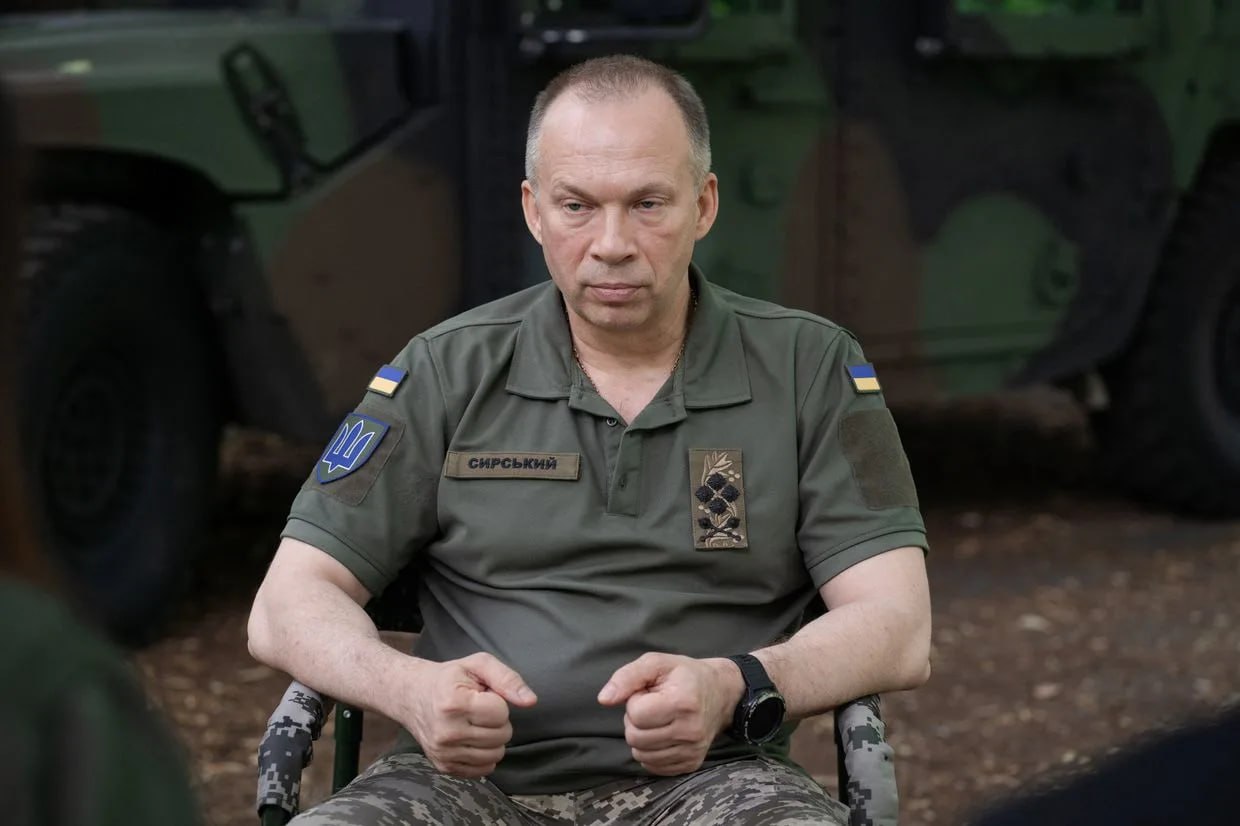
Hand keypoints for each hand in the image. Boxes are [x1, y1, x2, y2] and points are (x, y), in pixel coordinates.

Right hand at [401, 652, 536, 777]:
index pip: (501, 712)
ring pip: (495, 755)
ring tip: (476, 723)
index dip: (498, 701)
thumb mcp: (478, 664)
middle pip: (501, 736)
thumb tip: (530, 701)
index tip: (482, 695)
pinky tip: (472, 738)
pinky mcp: (444, 766)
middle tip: (480, 709)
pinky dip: (485, 755)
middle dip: (498, 720)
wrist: (412, 695)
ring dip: (493, 738)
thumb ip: (507, 678)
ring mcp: (443, 752)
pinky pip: (483, 769)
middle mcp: (446, 732)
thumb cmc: (450, 678)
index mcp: (454, 703)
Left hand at [598, 652, 743, 775]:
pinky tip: (662, 734)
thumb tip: (604, 699)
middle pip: (635, 737)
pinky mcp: (691, 764)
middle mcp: (691, 730)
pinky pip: (653, 766)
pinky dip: (650, 751)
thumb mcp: (656, 663)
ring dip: (641, 736)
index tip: (649, 693)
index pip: (636, 714)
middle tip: (651, 707)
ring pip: (641, 755)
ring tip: (657, 719)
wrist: (721, 693)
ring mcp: (693, 750)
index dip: (635, 700)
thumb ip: (626, 677)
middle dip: (635, 720)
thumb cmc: (685, 675)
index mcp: (683, 702)